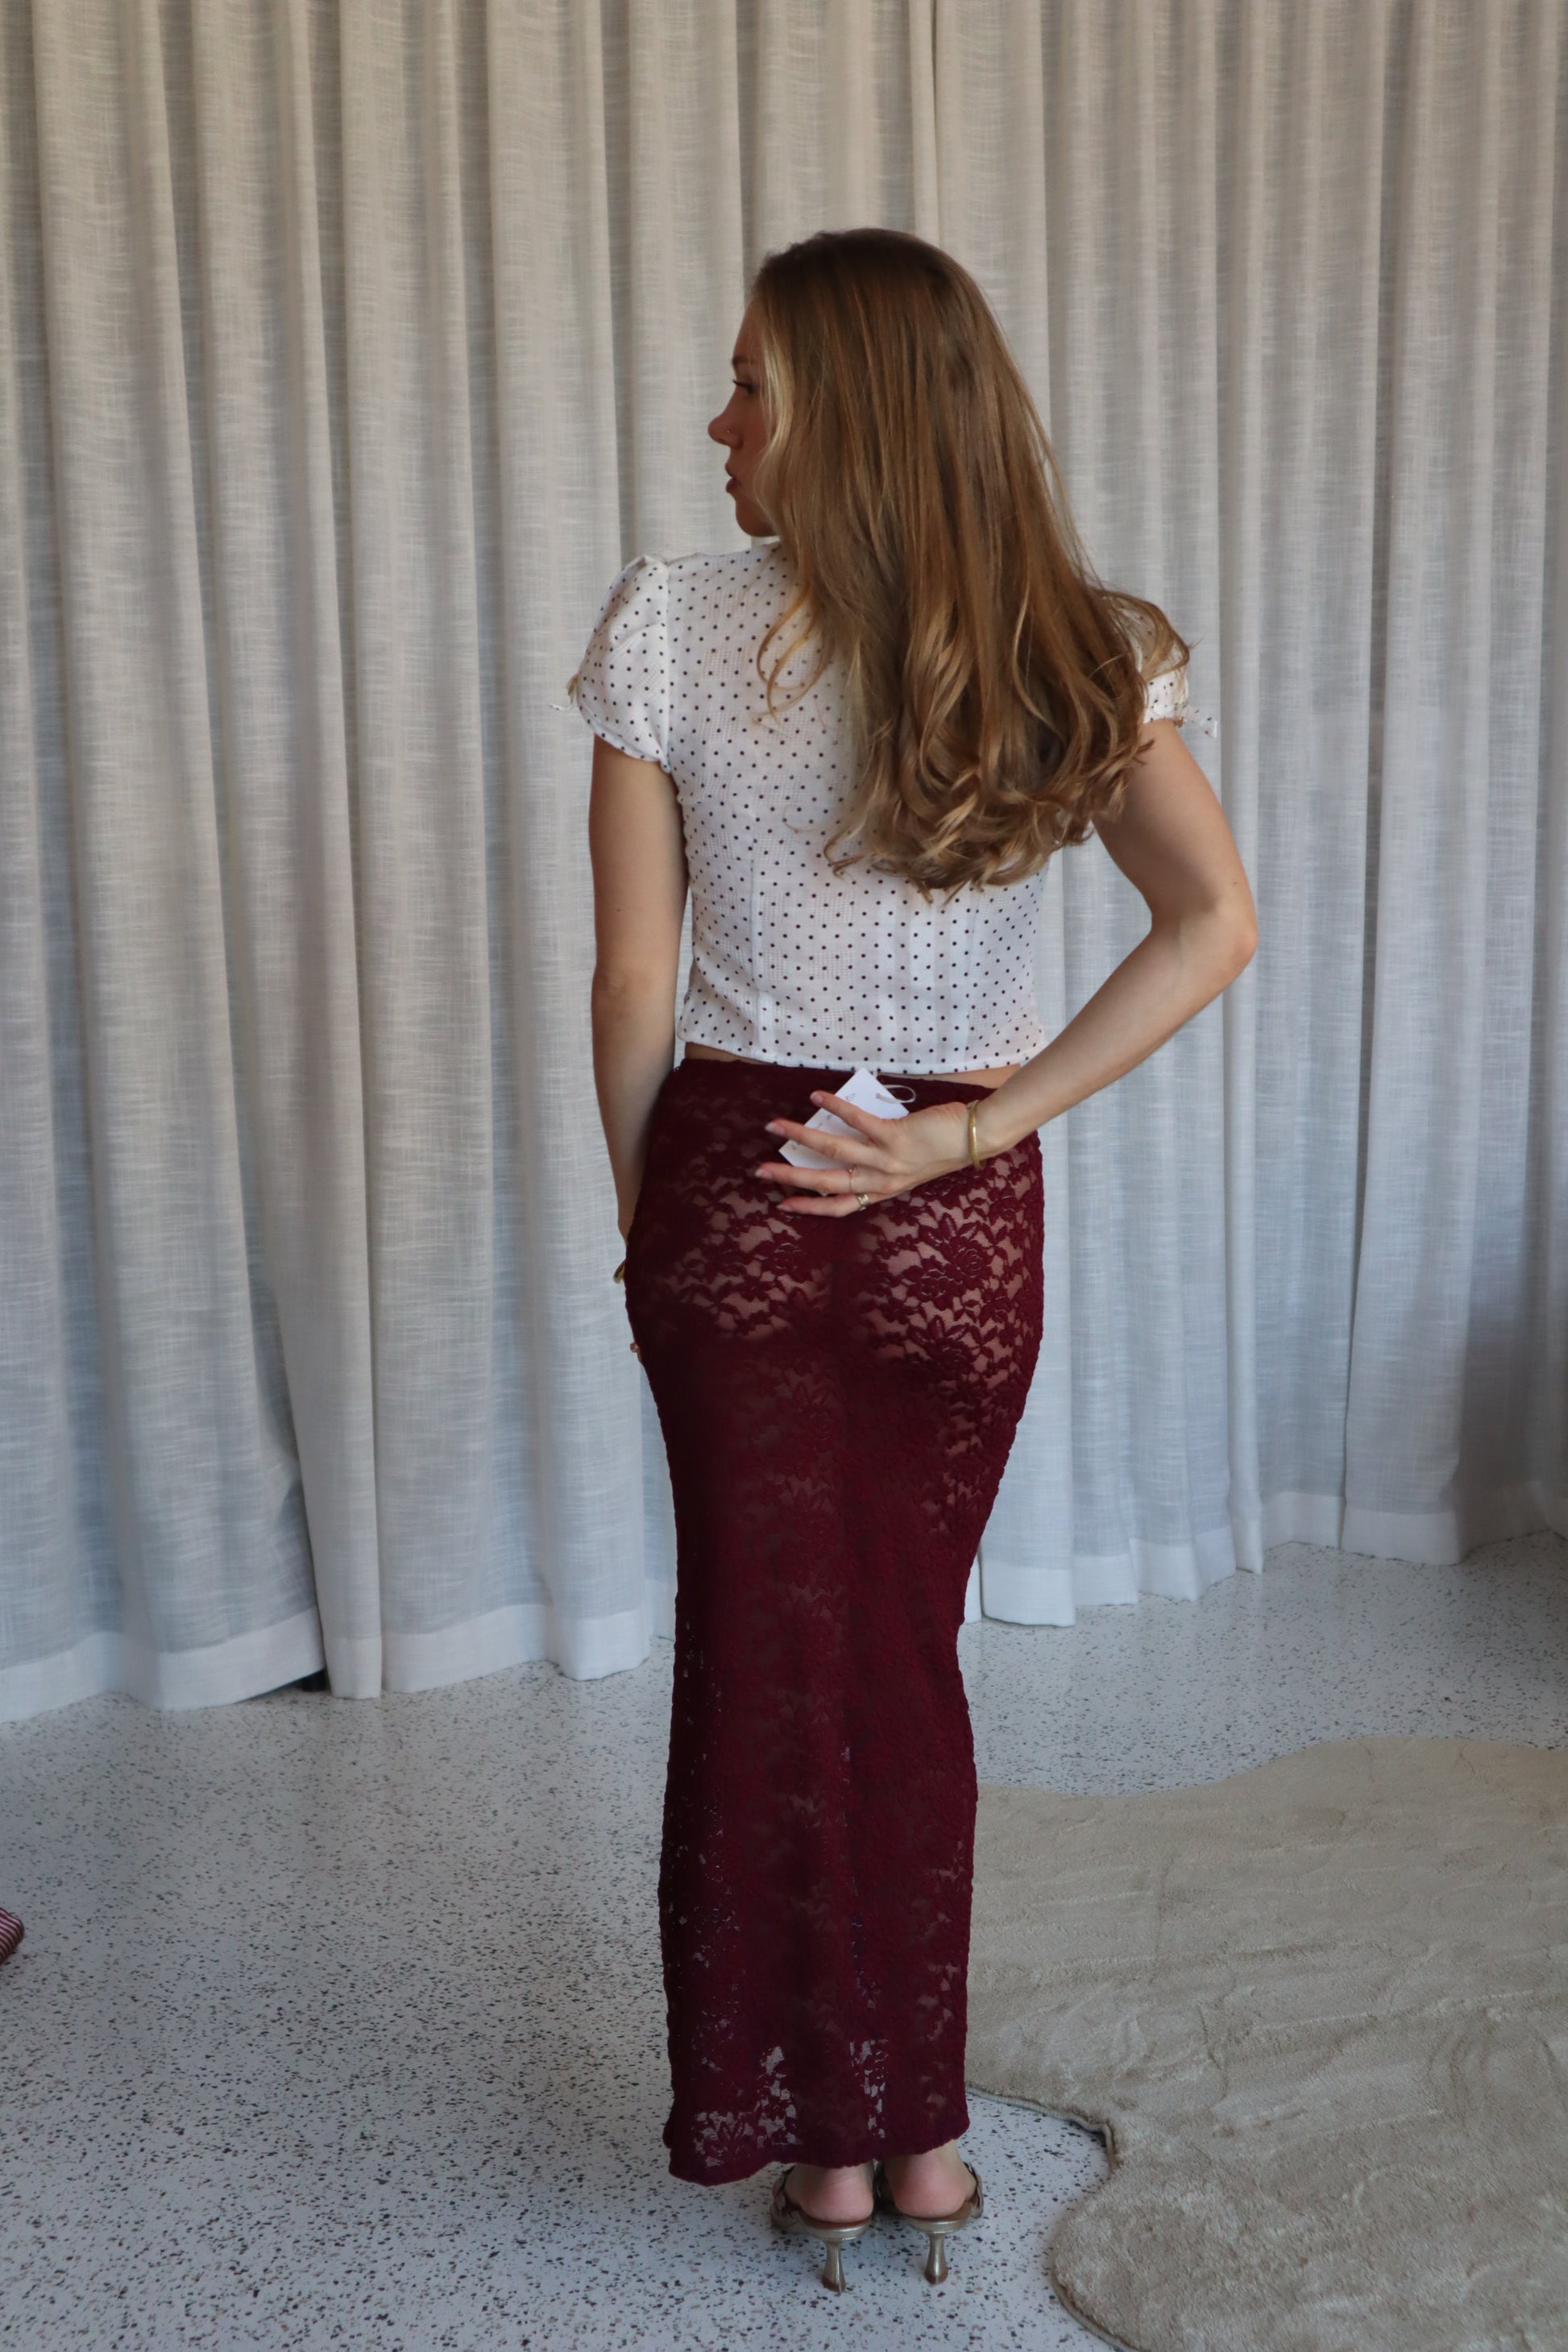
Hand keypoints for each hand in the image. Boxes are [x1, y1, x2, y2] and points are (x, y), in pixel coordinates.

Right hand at [753, 1090, 978, 1216]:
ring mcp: (887, 1160)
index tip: (782, 1205)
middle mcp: (882, 1181)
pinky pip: (858, 1121)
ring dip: (801, 1139)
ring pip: (834, 1152)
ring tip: (776, 1127)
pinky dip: (835, 1108)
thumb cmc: (943, 1147)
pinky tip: (816, 1097)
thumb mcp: (906, 1163)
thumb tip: (842, 1135)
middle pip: (826, 1184)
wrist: (976, 1139)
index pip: (839, 1206)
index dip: (809, 1207)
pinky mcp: (896, 1136)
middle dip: (790, 1178)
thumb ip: (877, 1157)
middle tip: (760, 1172)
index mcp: (883, 1190)